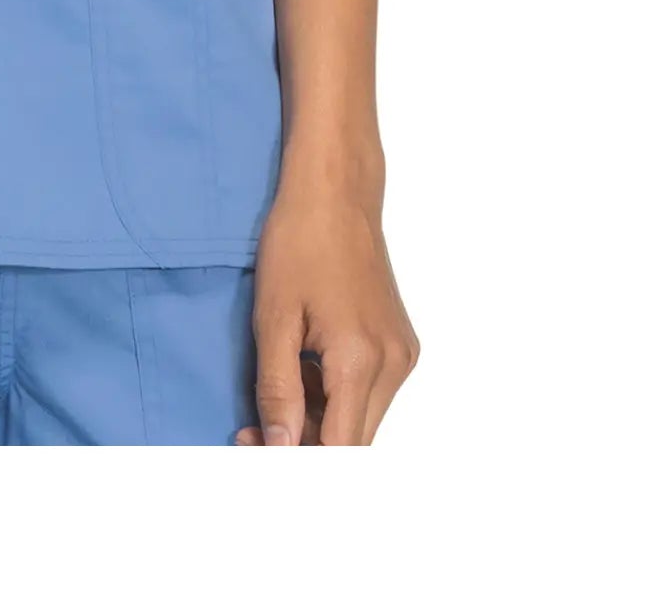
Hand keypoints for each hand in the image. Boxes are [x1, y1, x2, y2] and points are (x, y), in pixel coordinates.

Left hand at [235, 172, 417, 445]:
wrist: (335, 193)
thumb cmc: (299, 243)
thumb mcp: (274, 319)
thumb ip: (278, 390)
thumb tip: (280, 449)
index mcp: (361, 361)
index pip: (338, 450)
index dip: (297, 462)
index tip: (256, 454)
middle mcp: (393, 364)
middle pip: (353, 442)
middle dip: (303, 446)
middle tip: (252, 431)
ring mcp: (402, 354)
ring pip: (361, 419)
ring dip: (319, 422)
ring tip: (275, 394)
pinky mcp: (400, 344)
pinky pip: (369, 393)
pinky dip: (335, 396)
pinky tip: (305, 371)